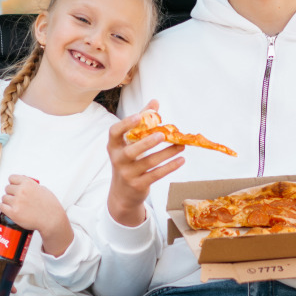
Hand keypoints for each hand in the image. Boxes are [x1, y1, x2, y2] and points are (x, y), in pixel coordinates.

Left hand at [0, 176, 72, 256]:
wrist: (51, 220)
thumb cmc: (50, 207)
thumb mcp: (43, 189)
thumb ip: (32, 186)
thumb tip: (25, 185)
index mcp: (28, 183)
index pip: (12, 178)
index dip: (13, 183)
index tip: (14, 185)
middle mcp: (21, 191)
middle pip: (7, 188)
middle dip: (11, 192)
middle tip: (15, 197)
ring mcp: (16, 202)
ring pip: (4, 198)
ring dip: (7, 201)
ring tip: (13, 204)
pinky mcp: (13, 213)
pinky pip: (1, 206)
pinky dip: (3, 207)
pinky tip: (7, 208)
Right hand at [107, 100, 185, 228]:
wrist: (123, 193)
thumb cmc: (128, 160)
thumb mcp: (130, 143)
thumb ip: (142, 122)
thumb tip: (155, 101)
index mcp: (114, 146)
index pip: (114, 132)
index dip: (126, 124)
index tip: (139, 116)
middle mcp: (118, 160)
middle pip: (131, 151)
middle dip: (147, 143)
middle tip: (162, 135)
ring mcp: (127, 174)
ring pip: (148, 163)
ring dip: (167, 154)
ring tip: (181, 146)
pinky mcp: (138, 185)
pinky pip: (156, 175)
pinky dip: (170, 167)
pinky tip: (181, 160)